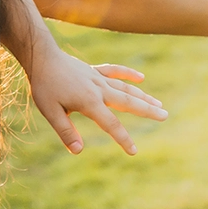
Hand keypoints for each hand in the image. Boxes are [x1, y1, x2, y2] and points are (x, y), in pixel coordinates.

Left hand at [23, 47, 166, 155]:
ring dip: (143, 96)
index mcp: (89, 102)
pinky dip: (128, 74)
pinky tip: (141, 77)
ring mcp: (98, 78)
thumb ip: (65, 131)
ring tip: (159, 104)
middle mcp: (99, 89)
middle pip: (128, 102)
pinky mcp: (93, 71)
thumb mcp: (50, 112)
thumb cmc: (44, 85)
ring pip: (125, 88)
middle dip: (147, 111)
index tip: (134, 151)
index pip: (111, 124)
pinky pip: (114, 71)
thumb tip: (78, 151)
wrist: (42, 57)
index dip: (123, 139)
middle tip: (165, 116)